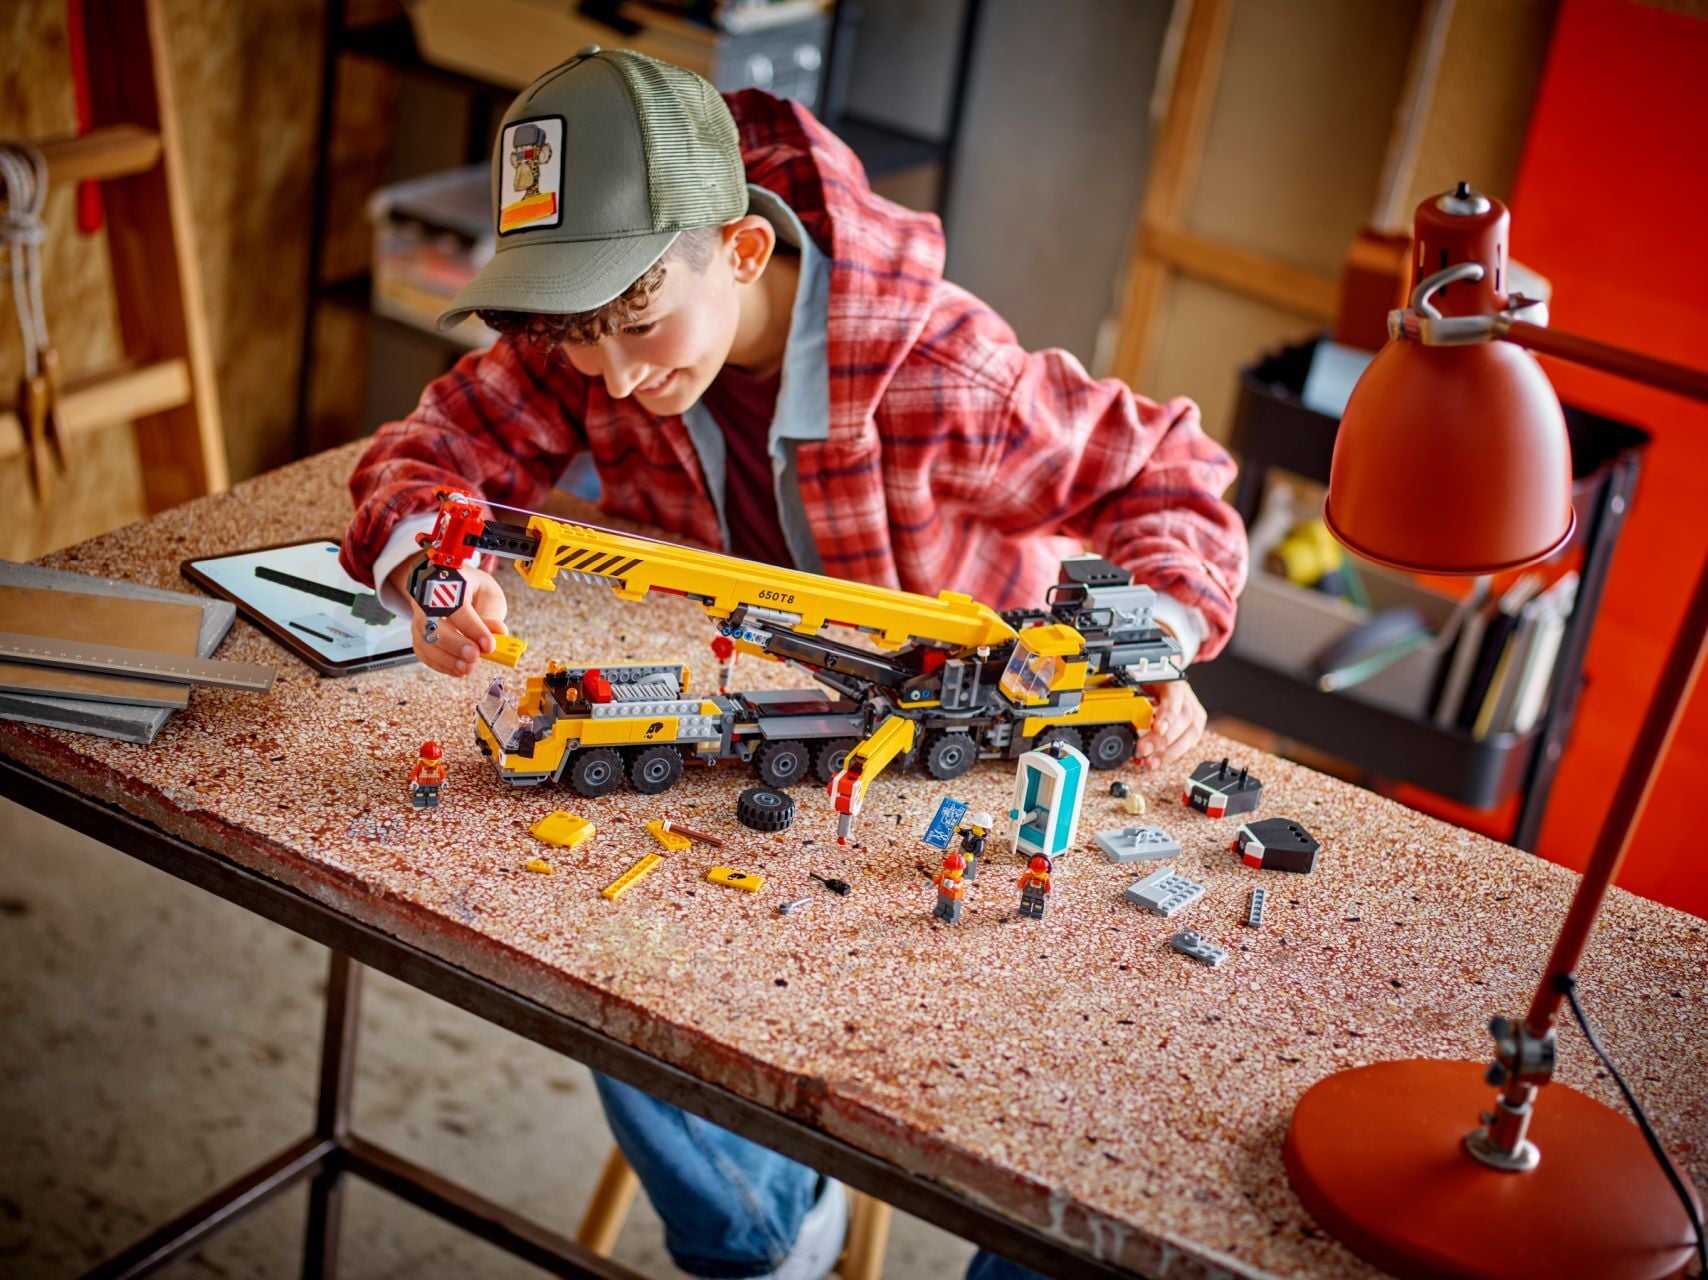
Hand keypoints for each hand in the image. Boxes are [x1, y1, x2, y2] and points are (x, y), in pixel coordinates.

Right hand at [387, 558, 508, 677]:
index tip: (488, 645)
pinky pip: (423, 652)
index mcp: (446, 581)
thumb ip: (492, 612)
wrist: (447, 583)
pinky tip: (457, 669)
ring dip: (446, 660)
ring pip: (424, 641)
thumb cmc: (470, 588)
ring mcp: (418, 617)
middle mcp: (426, 599)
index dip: (472, 628)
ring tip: (467, 667)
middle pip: (432, 624)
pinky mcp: (417, 634)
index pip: (456, 606)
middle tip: (474, 657)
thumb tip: (497, 632)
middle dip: (454, 645)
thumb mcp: (488, 592)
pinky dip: (440, 664)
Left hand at [1136, 679, 1206, 770]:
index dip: (1169, 713)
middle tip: (1144, 749)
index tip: (1158, 729)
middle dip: (1163, 739)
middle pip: (1183, 717)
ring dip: (1169, 751)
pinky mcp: (1194, 725)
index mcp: (1172, 680)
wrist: (1162, 680)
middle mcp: (1186, 695)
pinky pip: (1189, 742)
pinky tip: (1159, 760)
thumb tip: (1117, 706)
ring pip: (1191, 732)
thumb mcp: (1138, 681)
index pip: (1175, 693)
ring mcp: (1193, 710)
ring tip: (1151, 761)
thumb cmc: (1150, 682)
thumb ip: (1130, 692)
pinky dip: (1173, 754)